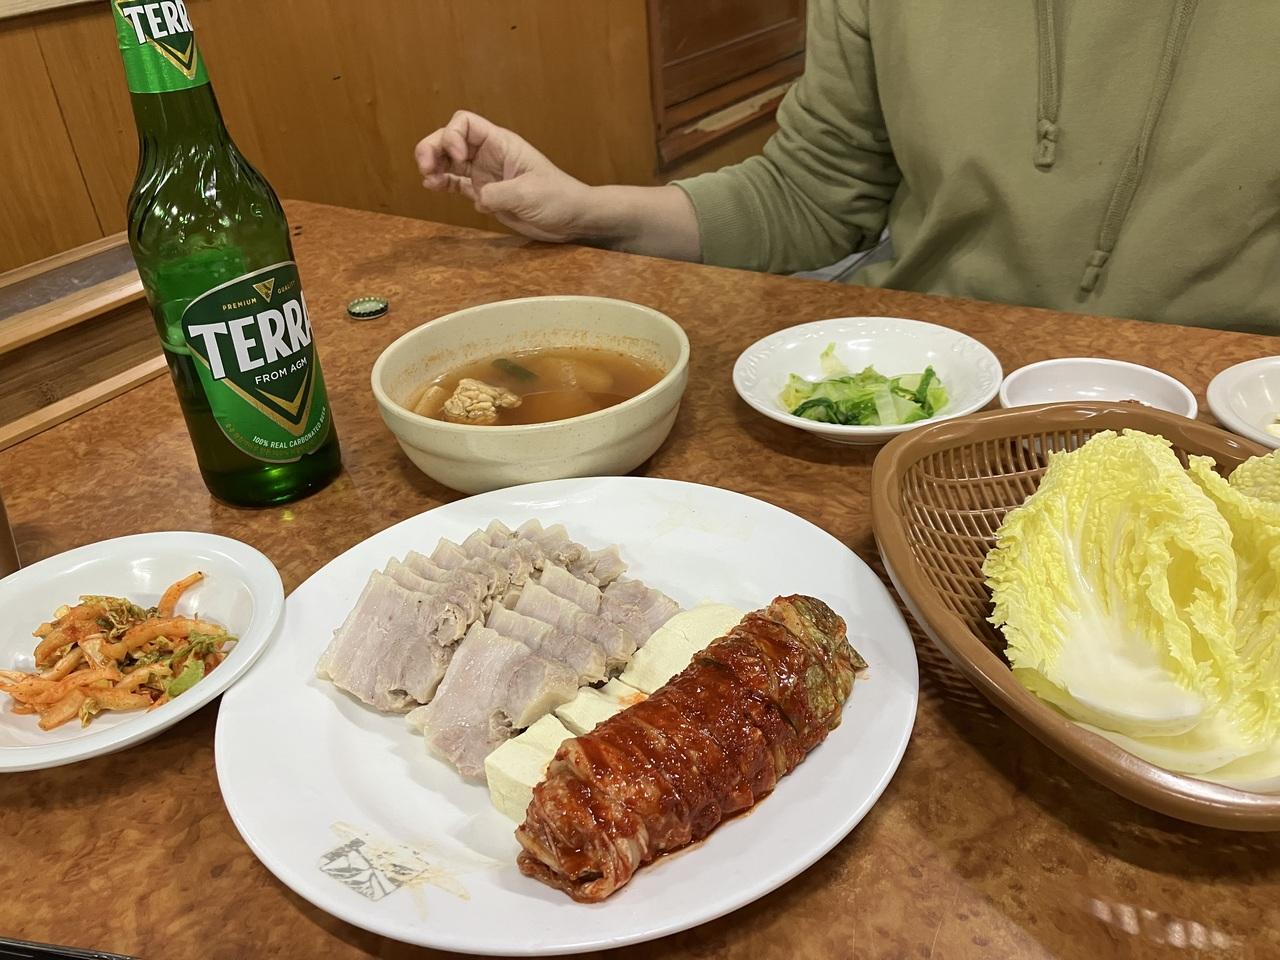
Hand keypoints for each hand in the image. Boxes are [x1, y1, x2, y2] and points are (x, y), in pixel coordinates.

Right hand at [414, 111, 593, 242]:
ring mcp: (485, 174)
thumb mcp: (528, 193)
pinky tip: (433, 187)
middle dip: (433, 147)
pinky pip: (457, 183)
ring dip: (433, 165)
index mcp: (500, 144)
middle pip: (450, 139)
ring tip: (428, 179)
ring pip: (448, 161)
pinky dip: (443, 183)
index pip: (465, 123)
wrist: (571, 218)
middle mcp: (488, 155)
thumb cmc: (558, 198)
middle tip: (426, 168)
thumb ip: (498, 194)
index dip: (452, 135)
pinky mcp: (485, 193)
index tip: (458, 159)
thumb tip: (478, 199)